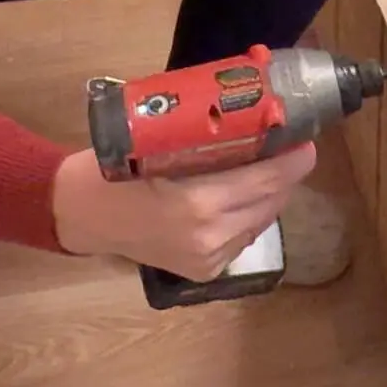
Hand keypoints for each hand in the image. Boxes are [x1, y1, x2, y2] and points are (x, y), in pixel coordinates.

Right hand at [52, 142, 316, 280]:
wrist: (80, 216)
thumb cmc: (114, 170)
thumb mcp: (159, 144)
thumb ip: (204, 139)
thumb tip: (251, 114)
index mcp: (198, 205)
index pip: (266, 179)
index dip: (293, 160)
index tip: (306, 140)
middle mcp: (210, 238)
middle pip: (270, 201)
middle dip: (286, 174)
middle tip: (290, 147)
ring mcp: (208, 259)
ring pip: (261, 221)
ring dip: (270, 194)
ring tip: (271, 166)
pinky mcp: (204, 272)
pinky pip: (243, 237)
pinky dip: (250, 214)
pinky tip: (246, 194)